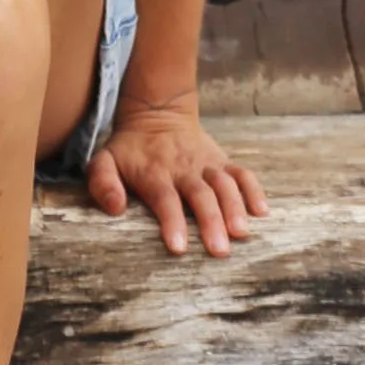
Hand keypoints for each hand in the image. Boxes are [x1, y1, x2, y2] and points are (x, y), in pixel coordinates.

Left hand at [84, 92, 268, 257]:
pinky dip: (254, 190)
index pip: (164, 199)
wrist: (157, 114)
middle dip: (211, 222)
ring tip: (241, 233)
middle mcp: (183, 168)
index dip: (172, 222)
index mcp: (154, 172)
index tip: (179, 247)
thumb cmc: (129, 149)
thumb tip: (115, 209)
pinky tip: (262, 211)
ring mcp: (206, 164)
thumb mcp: (104, 160)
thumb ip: (102, 183)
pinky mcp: (222, 161)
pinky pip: (242, 173)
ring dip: (235, 208)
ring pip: (224, 185)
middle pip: (200, 195)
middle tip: (219, 250)